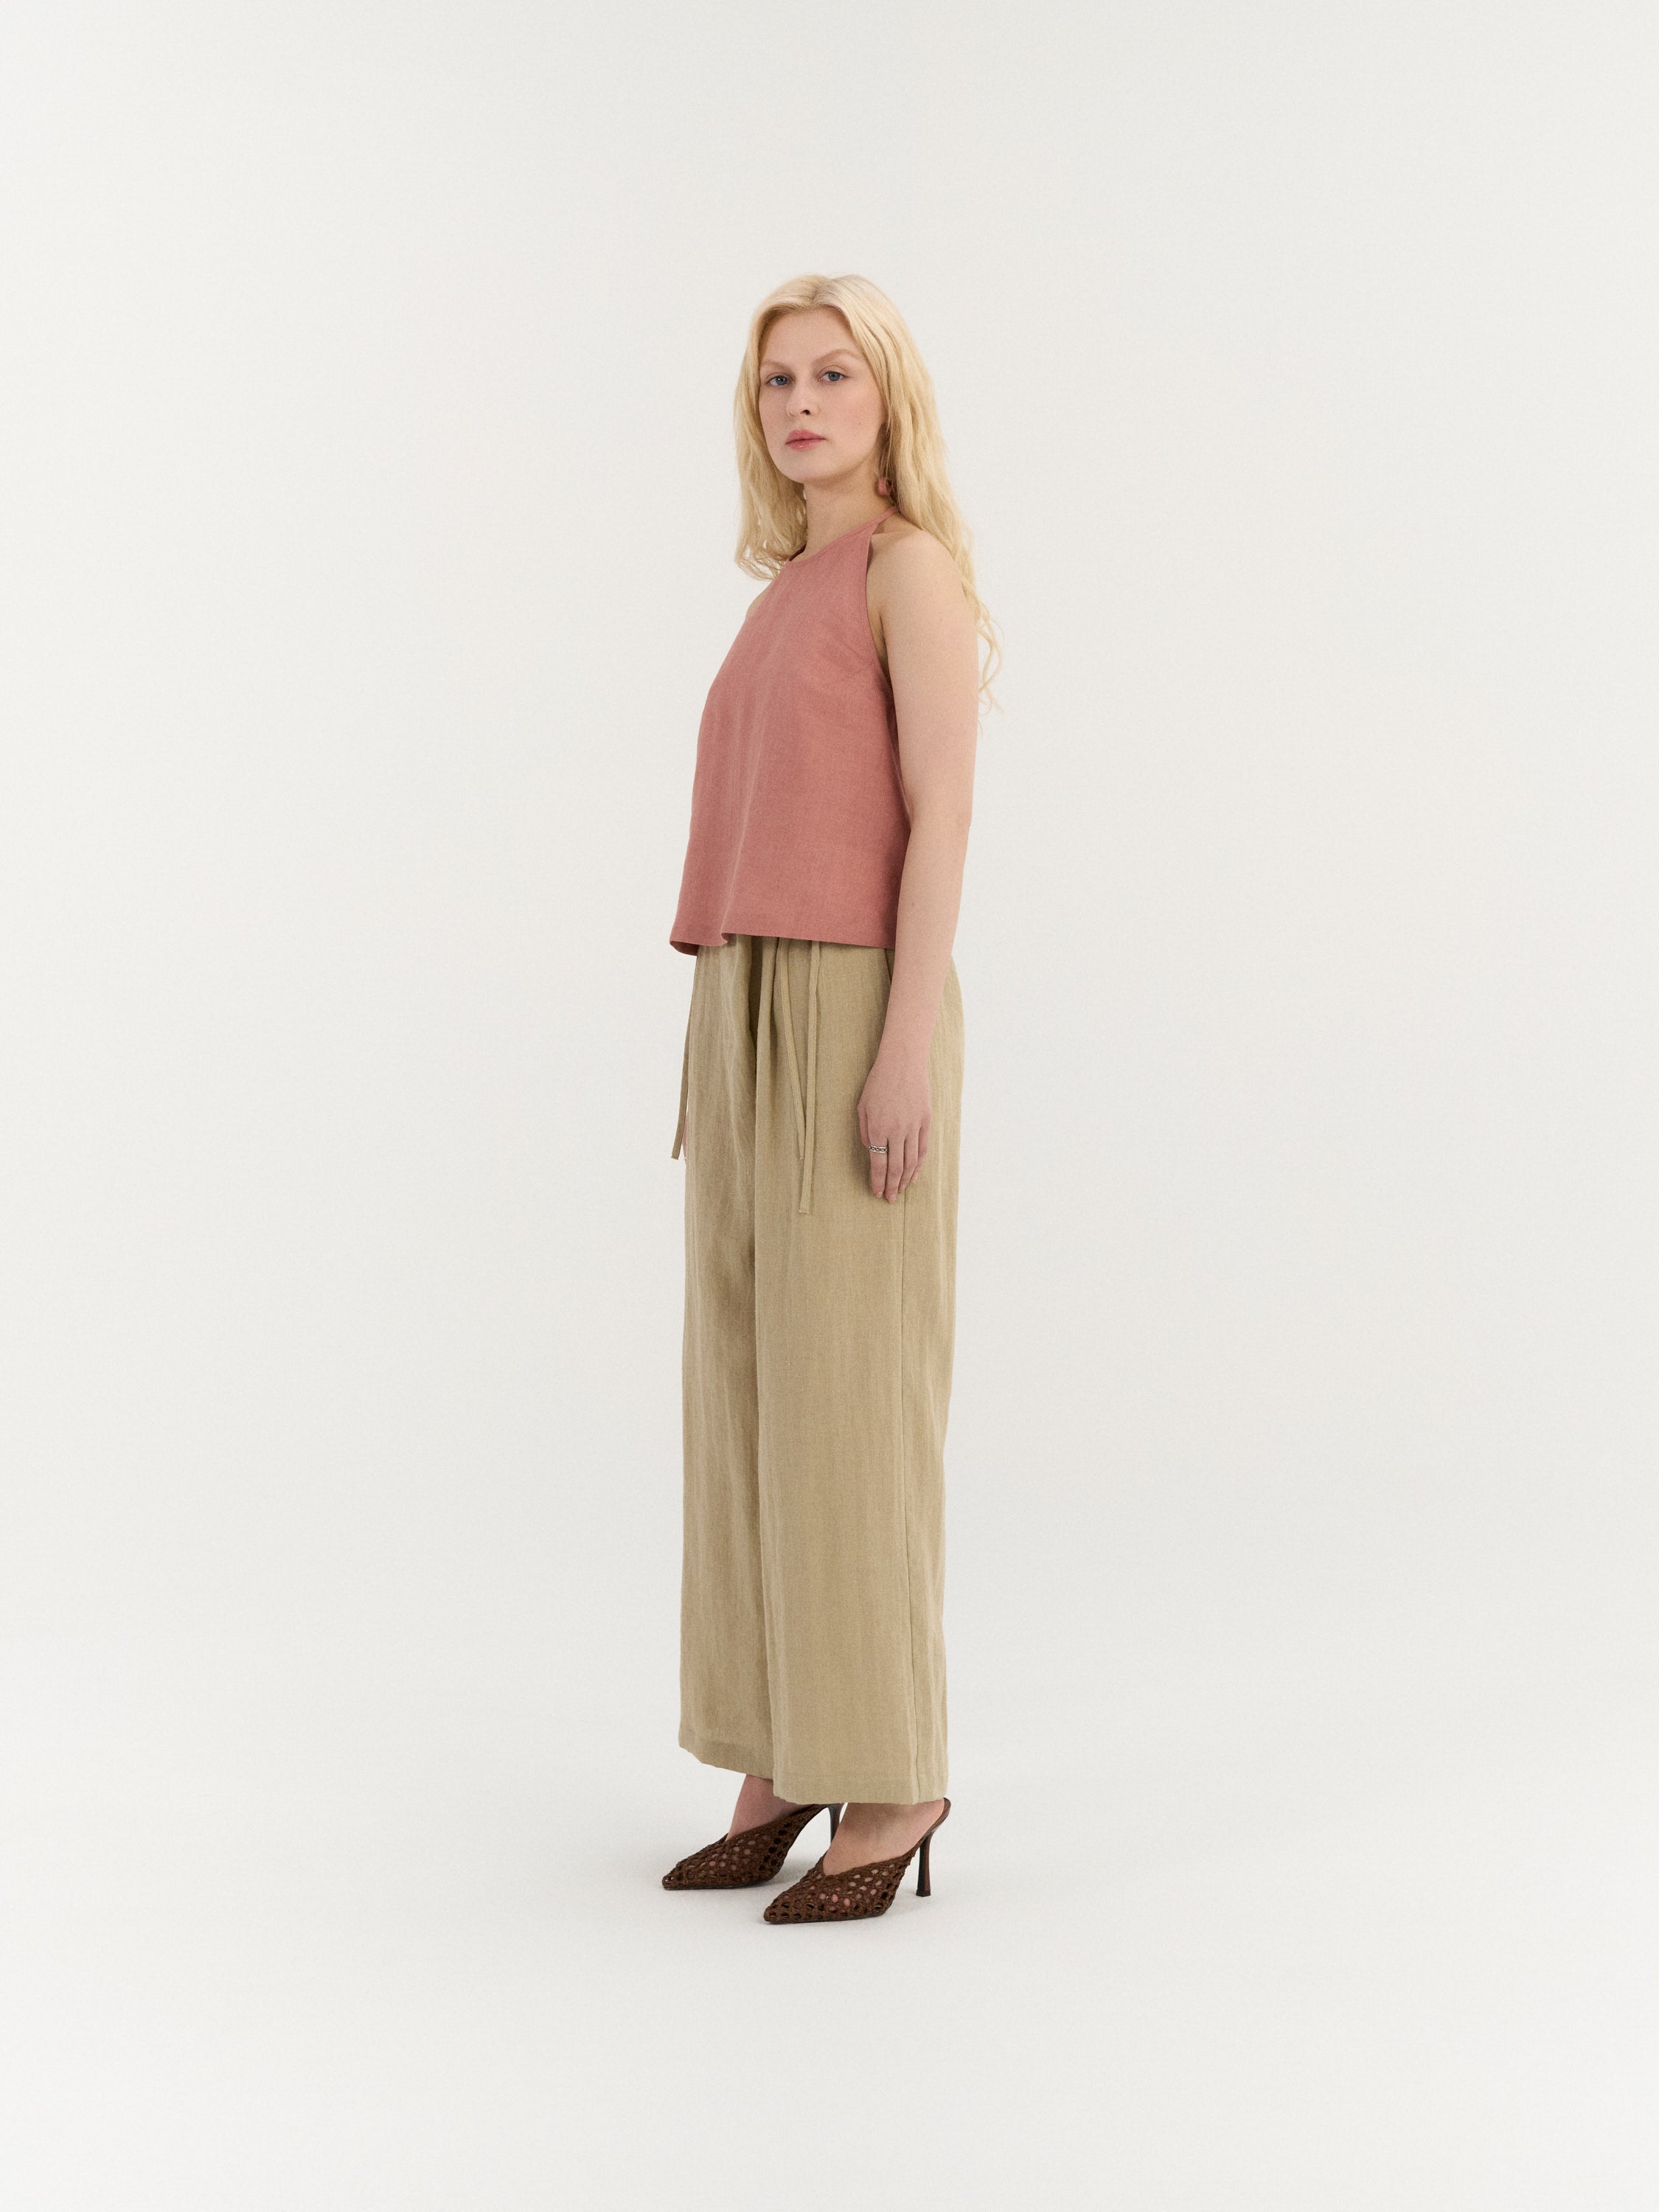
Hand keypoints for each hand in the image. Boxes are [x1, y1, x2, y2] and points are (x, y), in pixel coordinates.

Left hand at [857, 1049, 930, 1200]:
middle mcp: (896, 1131)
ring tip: (901, 1191)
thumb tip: (871, 1151)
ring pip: (911, 1162)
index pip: (878, 1163)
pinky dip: (919, 1165)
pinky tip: (914, 1175)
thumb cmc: (878, 1083)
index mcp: (877, 1128)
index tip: (876, 1192)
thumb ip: (864, 1132)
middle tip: (890, 1199)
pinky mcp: (925, 1122)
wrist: (903, 1063)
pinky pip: (922, 1149)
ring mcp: (913, 1127)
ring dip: (905, 1180)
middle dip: (891, 1186)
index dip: (877, 1181)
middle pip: (895, 1167)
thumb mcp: (862, 1106)